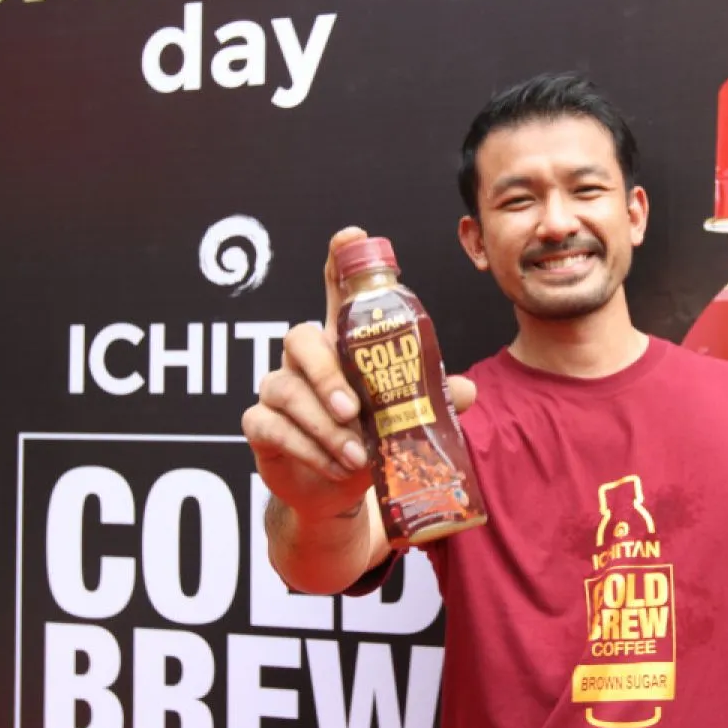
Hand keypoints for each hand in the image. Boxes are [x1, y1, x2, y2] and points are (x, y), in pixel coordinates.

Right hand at [242, 226, 476, 518]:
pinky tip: (335, 466)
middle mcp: (304, 358)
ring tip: (355, 454)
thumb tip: (467, 391)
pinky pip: (272, 426)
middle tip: (352, 409)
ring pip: (286, 389)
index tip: (351, 236)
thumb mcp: (403, 419)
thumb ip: (432, 401)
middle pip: (300, 337)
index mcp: (340, 344)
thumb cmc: (367, 440)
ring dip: (322, 425)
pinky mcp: (259, 425)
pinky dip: (306, 448)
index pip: (336, 290)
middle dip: (326, 373)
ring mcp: (278, 388)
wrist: (332, 491)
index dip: (340, 260)